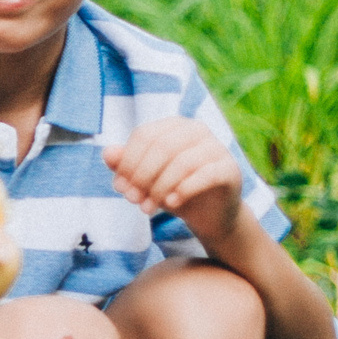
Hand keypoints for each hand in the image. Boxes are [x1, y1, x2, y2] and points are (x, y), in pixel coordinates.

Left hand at [104, 118, 244, 249]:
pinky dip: (184, 190)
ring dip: (160, 188)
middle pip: (161, 147)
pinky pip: (206, 175)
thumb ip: (125, 165)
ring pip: (182, 162)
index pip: (144, 135)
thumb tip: (108, 153)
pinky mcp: (229, 169)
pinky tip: (172, 204)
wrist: (207, 213)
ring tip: (148, 208)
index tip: (120, 188)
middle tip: (133, 200)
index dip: (128, 162)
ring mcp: (216, 147)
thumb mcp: (143, 178)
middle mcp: (196, 130)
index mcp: (173, 125)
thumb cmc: (170, 189)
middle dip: (142, 177)